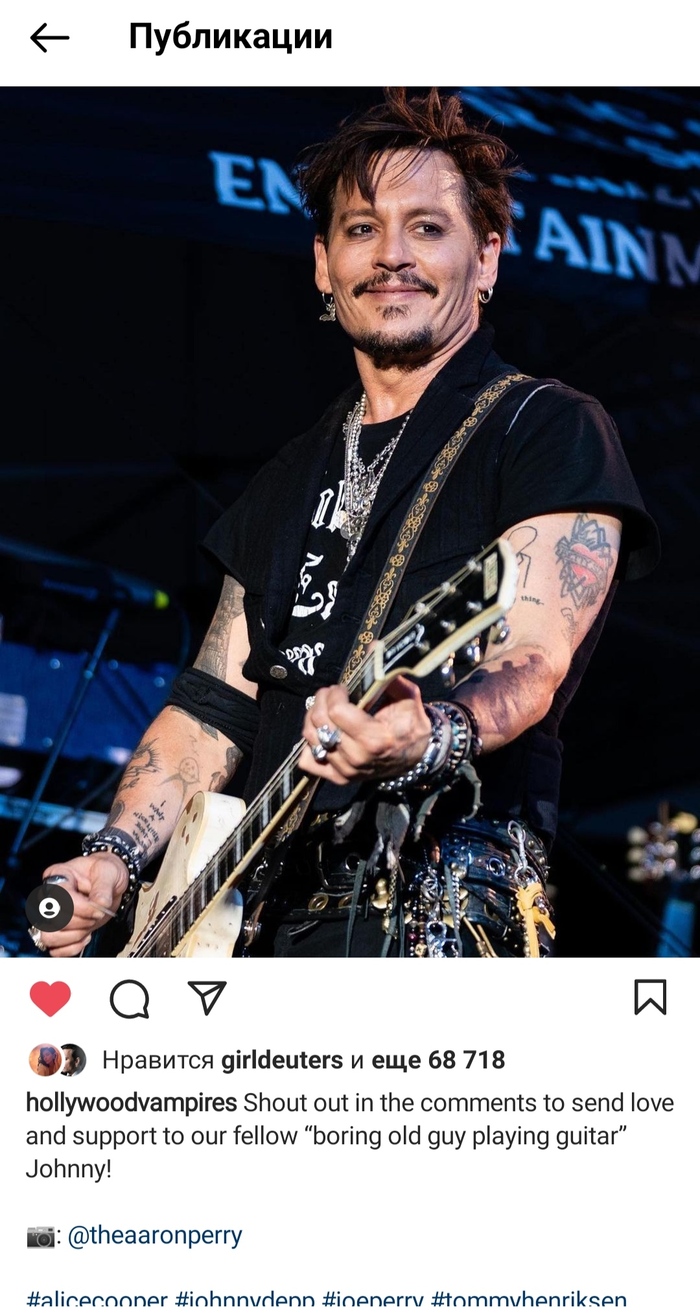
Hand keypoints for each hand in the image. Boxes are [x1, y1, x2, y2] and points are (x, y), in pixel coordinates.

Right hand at [38, 853, 129, 956]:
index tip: (100, 907)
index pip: (60, 899)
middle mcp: (50, 896)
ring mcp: (52, 915)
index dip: (83, 908)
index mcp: (58, 875)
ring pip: (49, 937)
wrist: (110, 883)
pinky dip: (72, 948)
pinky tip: (86, 936)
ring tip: (89, 926)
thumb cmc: (105, 872)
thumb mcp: (109, 872)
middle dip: (82, 922)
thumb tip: (99, 904)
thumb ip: (103, 887)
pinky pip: (55, 950)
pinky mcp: (59, 931)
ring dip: (74, 936)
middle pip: (53, 921)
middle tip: (96, 914)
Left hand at [298, 675, 431, 786]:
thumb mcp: (407, 696)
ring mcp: (346, 771)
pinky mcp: (339, 778)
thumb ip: (388, 674)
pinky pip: (308, 761)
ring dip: (314, 718)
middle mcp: (357, 758)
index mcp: (375, 738)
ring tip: (326, 709)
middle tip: (332, 693)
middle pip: (320, 723)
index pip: (336, 711)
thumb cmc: (411, 724)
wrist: (417, 756)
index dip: (335, 693)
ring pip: (310, 739)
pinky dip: (310, 745)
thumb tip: (374, 647)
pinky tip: (324, 733)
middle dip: (321, 700)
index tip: (343, 688)